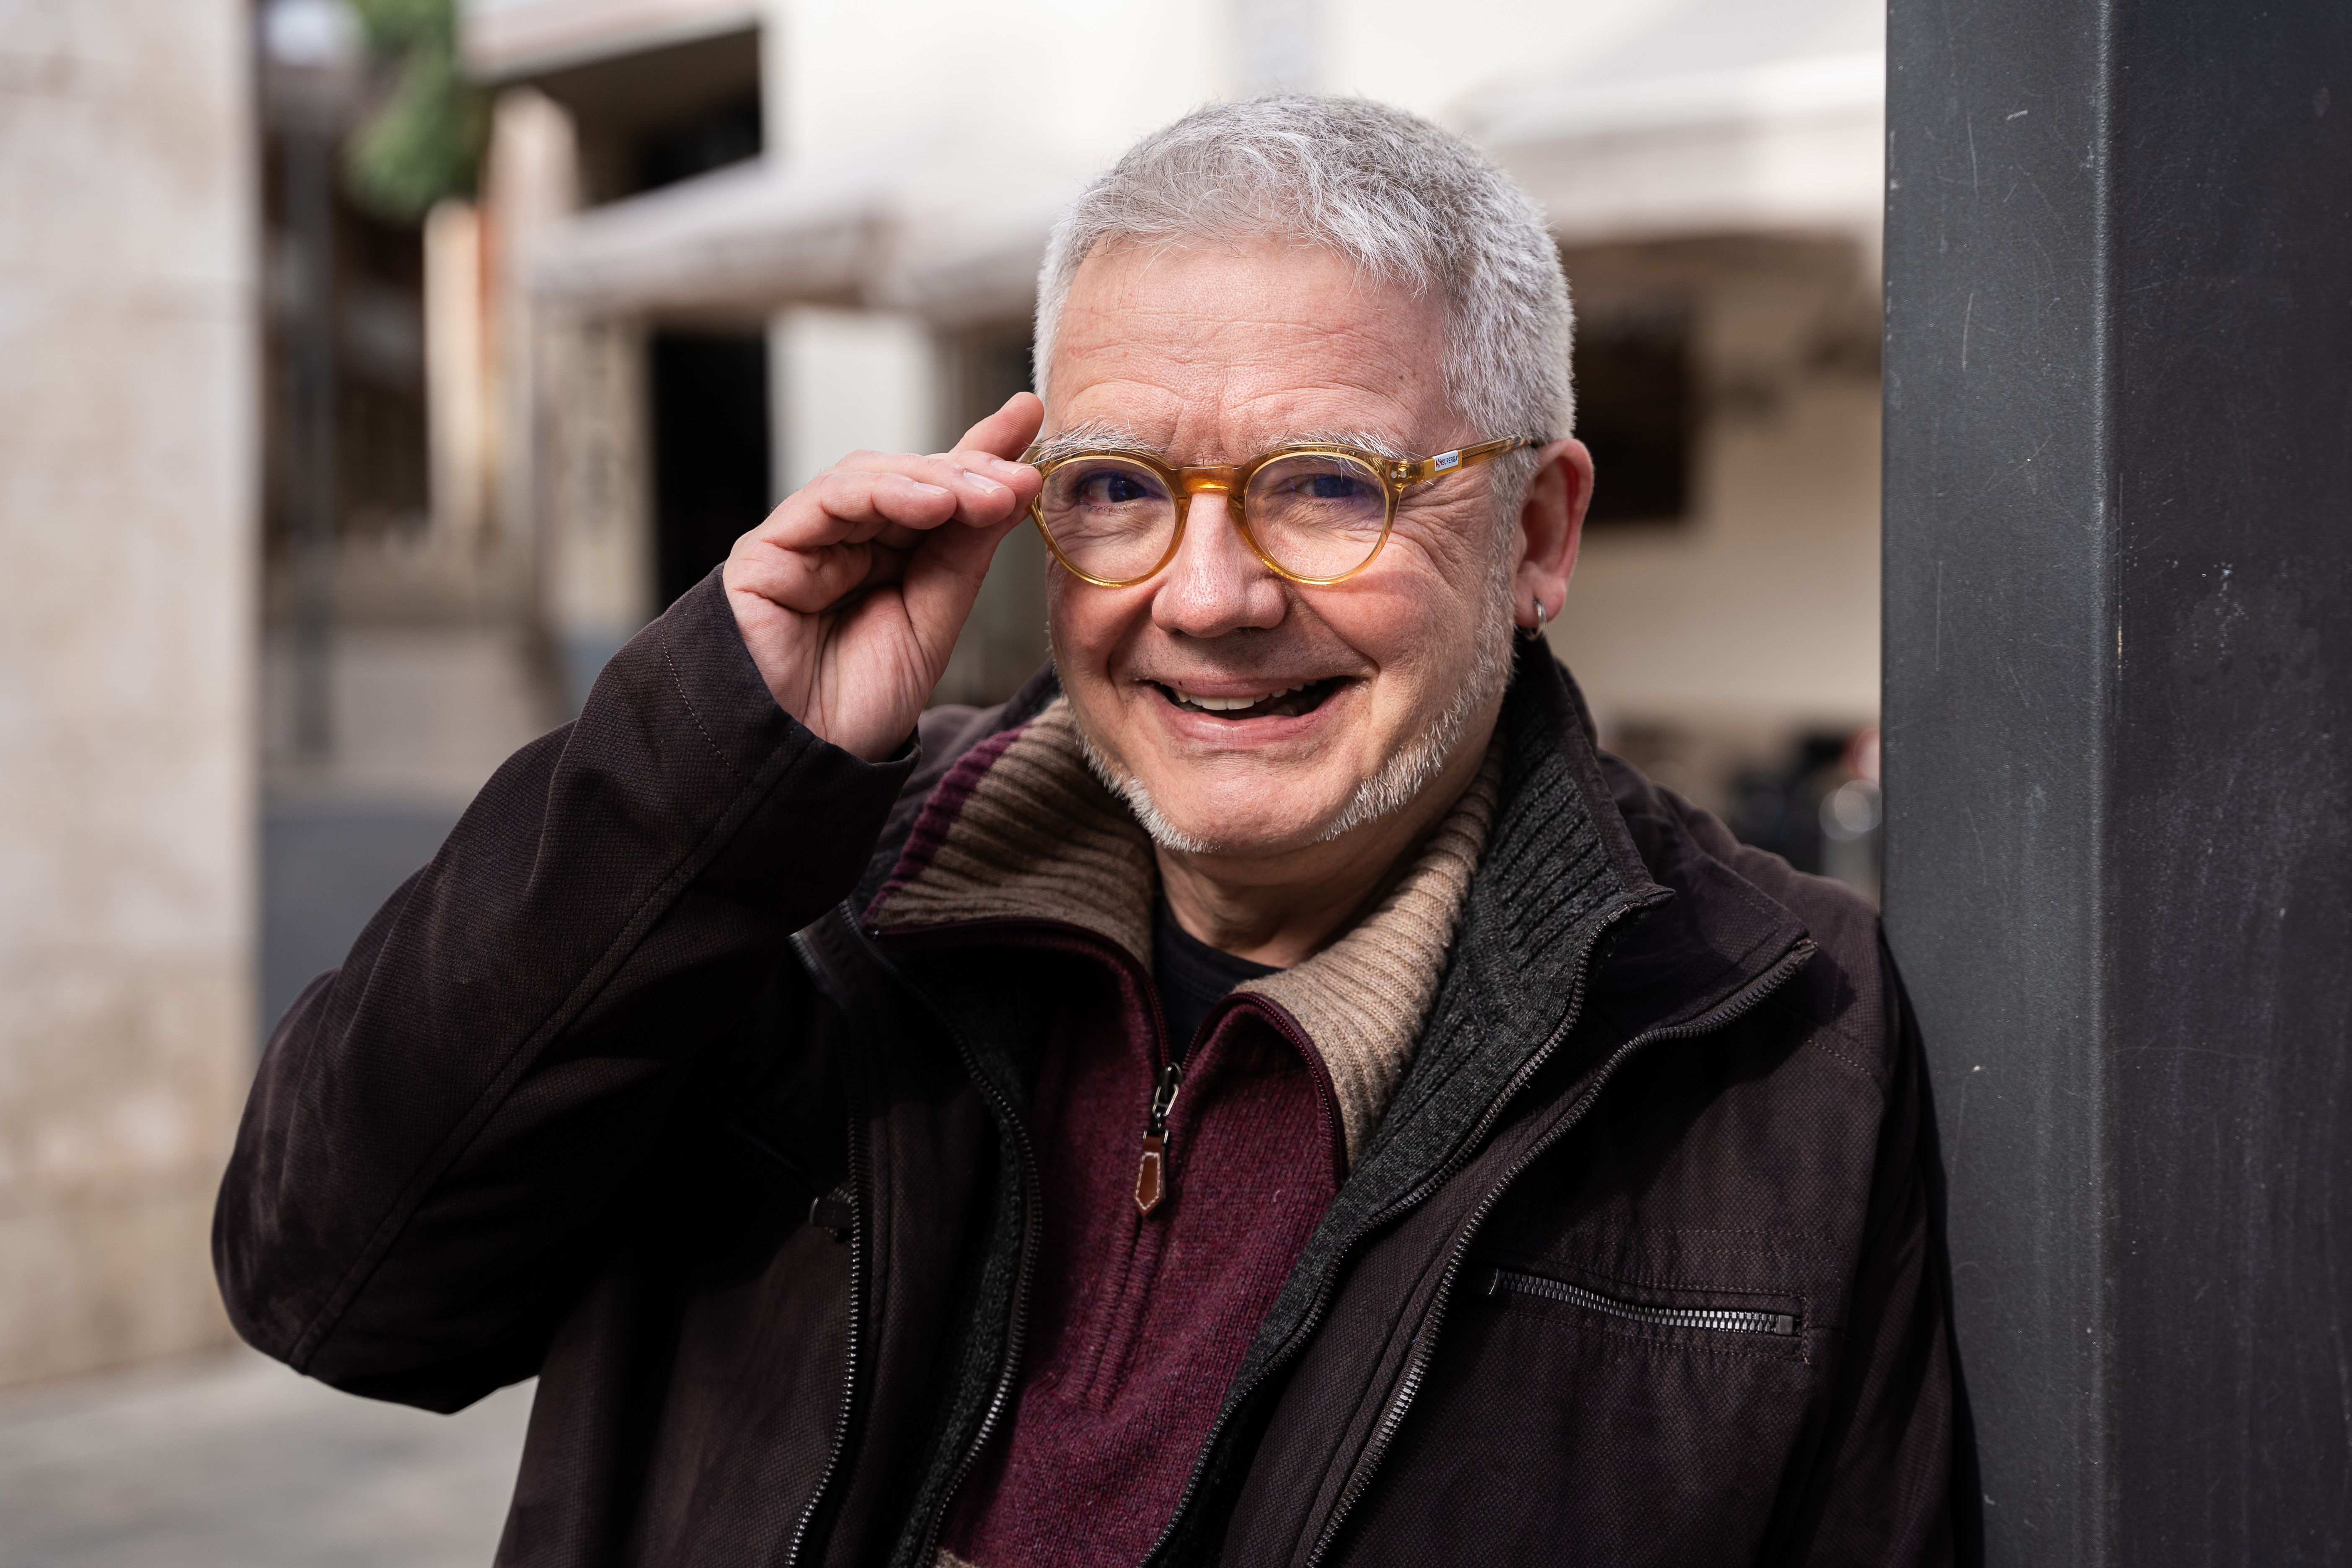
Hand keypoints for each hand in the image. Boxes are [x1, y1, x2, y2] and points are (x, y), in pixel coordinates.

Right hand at [722, 393, 1044, 760]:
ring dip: (937, 479)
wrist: (801, 765)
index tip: (1030, 417)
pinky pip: (826, 502)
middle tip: (1023, 474)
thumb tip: (1013, 484)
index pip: (938, 492)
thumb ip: (964, 553)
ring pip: (871, 479)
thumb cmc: (859, 706)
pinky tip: (932, 502)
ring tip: (989, 495)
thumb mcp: (934, 621)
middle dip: (971, 470)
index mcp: (886, 559)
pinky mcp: (765, 552)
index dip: (982, 452)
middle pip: (909, 478)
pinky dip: (882, 493)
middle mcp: (844, 542)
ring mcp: (804, 543)